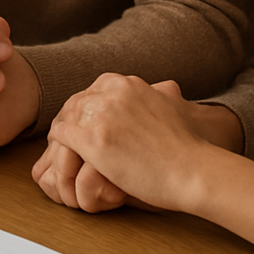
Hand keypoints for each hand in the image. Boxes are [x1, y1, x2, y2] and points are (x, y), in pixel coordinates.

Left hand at [42, 75, 213, 214]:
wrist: (193, 171)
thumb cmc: (187, 146)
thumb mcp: (171, 105)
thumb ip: (158, 94)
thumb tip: (167, 87)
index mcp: (127, 83)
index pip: (93, 90)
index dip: (86, 108)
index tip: (84, 122)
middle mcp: (111, 93)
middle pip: (77, 102)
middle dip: (72, 120)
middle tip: (68, 137)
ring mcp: (101, 116)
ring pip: (67, 118)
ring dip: (64, 133)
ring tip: (62, 149)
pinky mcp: (94, 142)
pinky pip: (63, 137)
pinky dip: (59, 147)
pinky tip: (61, 157)